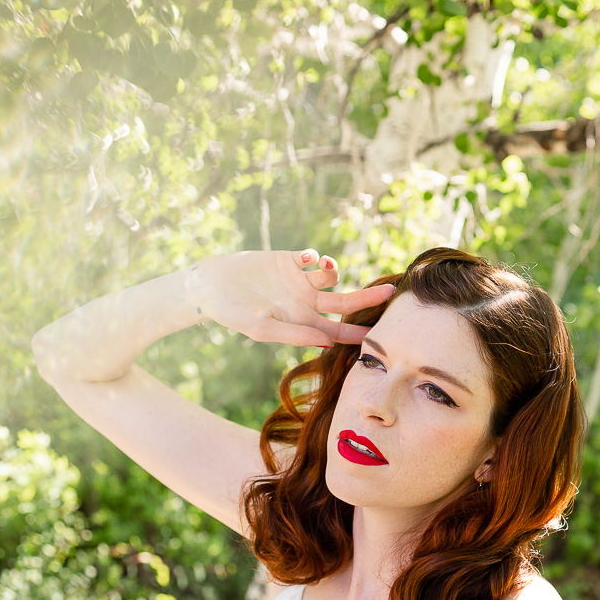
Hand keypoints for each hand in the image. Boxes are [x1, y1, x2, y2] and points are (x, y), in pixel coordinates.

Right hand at [190, 248, 396, 347]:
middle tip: (389, 293)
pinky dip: (316, 257)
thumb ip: (294, 334)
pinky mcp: (290, 260)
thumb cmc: (233, 313)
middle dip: (367, 298)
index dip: (358, 332)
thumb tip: (327, 342)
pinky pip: (312, 257)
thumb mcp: (263, 328)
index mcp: (302, 322)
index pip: (337, 329)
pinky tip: (307, 259)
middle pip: (345, 302)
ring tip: (323, 267)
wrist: (210, 285)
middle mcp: (305, 302)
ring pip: (330, 277)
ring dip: (333, 271)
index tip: (380, 335)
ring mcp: (299, 281)